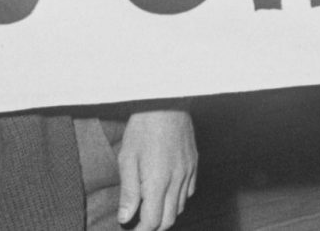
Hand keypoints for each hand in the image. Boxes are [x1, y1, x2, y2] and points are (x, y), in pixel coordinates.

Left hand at [116, 109, 195, 228]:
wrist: (167, 101)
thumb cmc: (143, 128)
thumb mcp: (127, 158)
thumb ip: (128, 191)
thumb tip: (125, 218)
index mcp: (157, 181)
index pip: (152, 220)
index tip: (129, 229)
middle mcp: (177, 180)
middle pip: (168, 220)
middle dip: (153, 228)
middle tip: (138, 225)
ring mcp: (188, 172)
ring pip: (179, 207)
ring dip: (164, 214)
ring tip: (149, 209)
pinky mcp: (194, 163)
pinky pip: (189, 192)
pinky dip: (176, 200)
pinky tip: (165, 193)